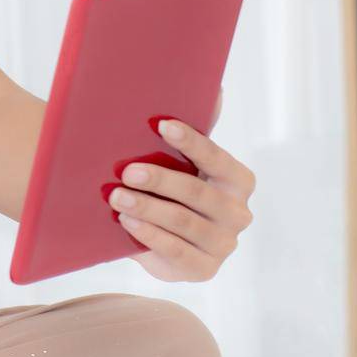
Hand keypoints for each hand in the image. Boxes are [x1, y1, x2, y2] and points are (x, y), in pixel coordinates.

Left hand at [108, 87, 253, 281]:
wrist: (165, 241)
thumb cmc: (175, 189)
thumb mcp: (186, 162)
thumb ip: (199, 129)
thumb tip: (213, 87)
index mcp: (239, 180)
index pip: (217, 158)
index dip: (191, 141)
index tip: (161, 124)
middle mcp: (239, 213)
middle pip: (197, 193)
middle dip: (160, 180)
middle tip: (127, 171)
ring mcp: (223, 245)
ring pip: (183, 222)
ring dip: (148, 208)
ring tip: (117, 197)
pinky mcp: (203, 270)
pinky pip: (175, 251)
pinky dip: (149, 234)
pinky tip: (127, 222)